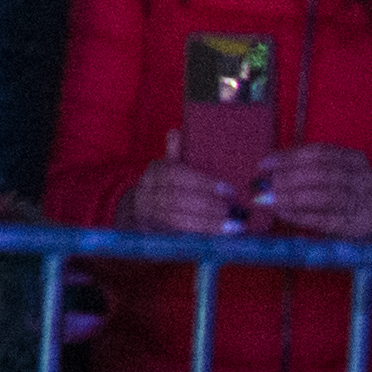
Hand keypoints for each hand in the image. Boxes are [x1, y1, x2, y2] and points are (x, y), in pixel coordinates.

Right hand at [121, 157, 240, 238]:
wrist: (136, 216)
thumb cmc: (164, 190)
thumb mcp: (167, 171)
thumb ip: (175, 155)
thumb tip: (175, 132)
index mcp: (154, 173)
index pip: (175, 174)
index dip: (202, 182)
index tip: (229, 190)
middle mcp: (145, 193)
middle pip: (175, 198)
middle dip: (207, 205)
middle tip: (234, 211)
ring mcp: (146, 216)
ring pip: (175, 220)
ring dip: (206, 224)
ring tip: (233, 227)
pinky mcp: (152, 236)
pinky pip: (175, 237)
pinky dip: (198, 238)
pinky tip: (219, 240)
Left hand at [252, 145, 371, 241]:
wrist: (370, 220)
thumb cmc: (341, 192)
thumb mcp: (328, 174)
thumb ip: (301, 168)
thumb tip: (266, 169)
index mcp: (355, 159)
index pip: (319, 152)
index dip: (288, 157)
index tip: (264, 165)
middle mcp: (364, 178)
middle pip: (322, 173)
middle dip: (288, 178)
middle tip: (264, 185)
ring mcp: (363, 203)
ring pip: (324, 197)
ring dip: (291, 197)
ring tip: (268, 199)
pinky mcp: (355, 225)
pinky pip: (323, 219)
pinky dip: (298, 215)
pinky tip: (281, 213)